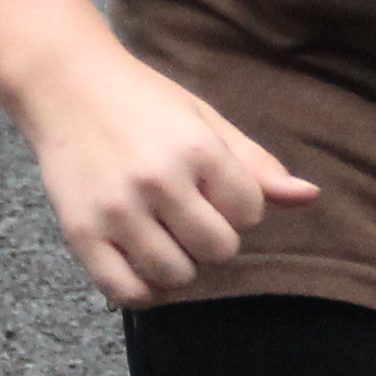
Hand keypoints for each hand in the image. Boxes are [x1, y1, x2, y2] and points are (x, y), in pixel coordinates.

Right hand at [11, 44, 318, 304]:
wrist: (65, 84)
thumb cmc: (144, 102)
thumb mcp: (205, 120)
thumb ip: (256, 163)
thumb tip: (310, 196)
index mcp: (196, 149)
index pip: (249, 213)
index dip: (239, 207)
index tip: (214, 191)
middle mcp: (158, 181)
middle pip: (218, 250)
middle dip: (213, 239)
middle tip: (190, 217)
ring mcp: (116, 210)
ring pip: (176, 275)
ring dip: (180, 265)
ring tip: (165, 237)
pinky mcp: (81, 233)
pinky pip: (125, 291)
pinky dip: (143, 289)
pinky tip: (142, 264)